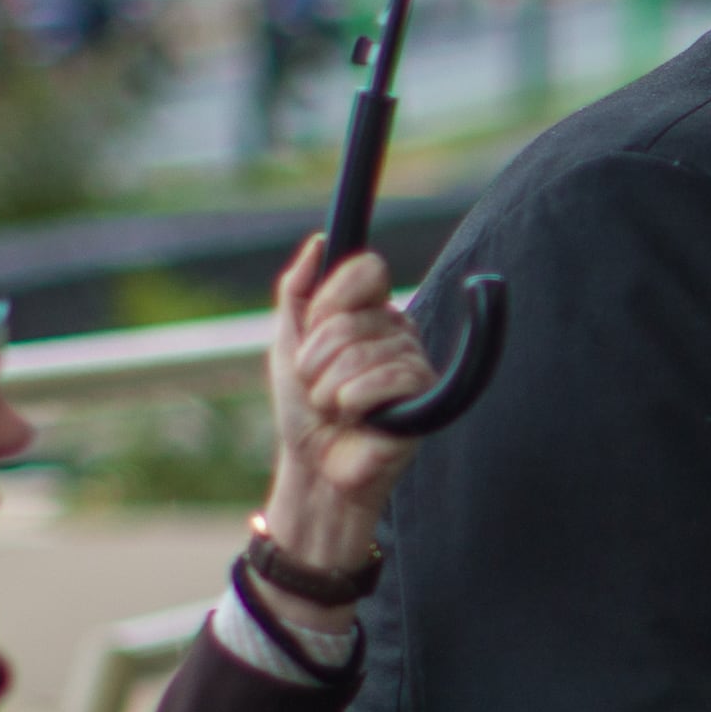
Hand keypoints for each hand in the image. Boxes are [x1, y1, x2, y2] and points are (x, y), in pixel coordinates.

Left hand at [257, 235, 436, 598]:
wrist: (314, 469)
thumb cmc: (303, 411)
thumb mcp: (288, 341)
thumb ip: (296, 290)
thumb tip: (318, 241)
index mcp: (371, 313)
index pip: (366, 270)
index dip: (329, 303)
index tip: (313, 332)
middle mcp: (398, 332)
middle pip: (352, 318)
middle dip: (317, 359)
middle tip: (319, 388)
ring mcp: (413, 364)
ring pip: (359, 354)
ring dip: (329, 389)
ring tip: (336, 410)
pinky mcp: (423, 398)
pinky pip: (381, 381)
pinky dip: (352, 405)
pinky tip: (356, 421)